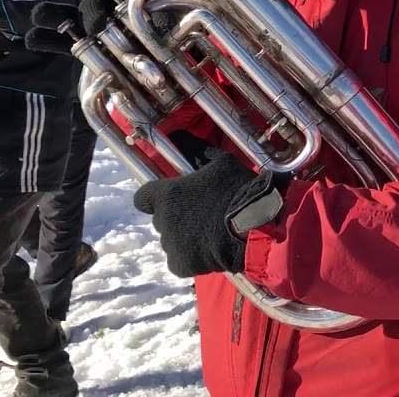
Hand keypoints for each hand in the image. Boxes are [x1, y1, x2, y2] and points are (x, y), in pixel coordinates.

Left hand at [134, 135, 261, 277]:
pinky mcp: (181, 265)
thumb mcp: (220, 162)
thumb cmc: (238, 190)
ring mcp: (171, 245)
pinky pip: (180, 261)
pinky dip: (191, 257)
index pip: (142, 198)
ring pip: (172, 240)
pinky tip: (210, 248)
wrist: (257, 225)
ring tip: (211, 233)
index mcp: (167, 195)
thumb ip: (195, 149)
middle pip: (162, 219)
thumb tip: (176, 134)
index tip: (172, 197)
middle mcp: (162, 221)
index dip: (154, 198)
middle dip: (177, 217)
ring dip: (185, 237)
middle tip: (203, 214)